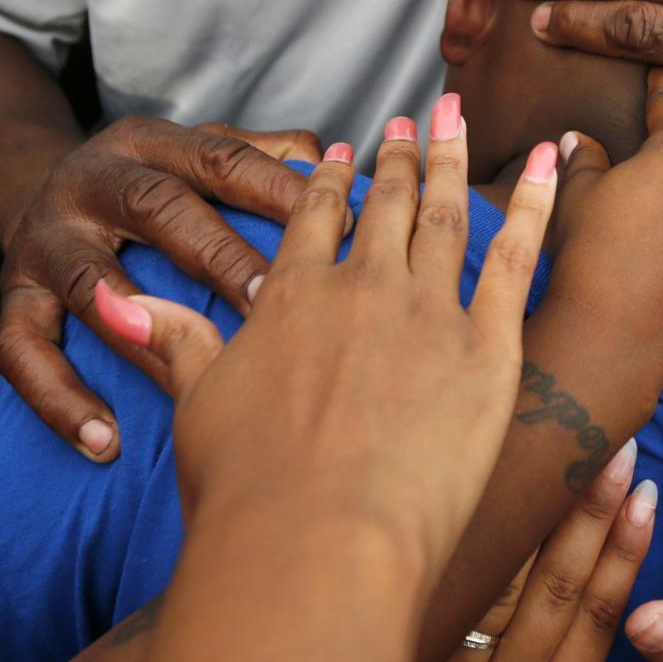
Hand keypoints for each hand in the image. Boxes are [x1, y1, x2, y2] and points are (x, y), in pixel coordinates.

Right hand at [0, 116, 315, 460]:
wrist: (32, 188)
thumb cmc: (147, 185)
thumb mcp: (193, 156)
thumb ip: (256, 158)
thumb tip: (327, 160)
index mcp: (149, 145)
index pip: (220, 161)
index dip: (275, 192)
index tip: (337, 231)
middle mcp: (91, 183)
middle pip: (157, 208)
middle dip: (219, 256)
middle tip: (272, 307)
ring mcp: (44, 241)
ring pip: (91, 284)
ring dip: (144, 337)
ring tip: (191, 383)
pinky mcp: (10, 296)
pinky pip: (22, 350)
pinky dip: (59, 398)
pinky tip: (105, 441)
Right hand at [111, 107, 560, 575]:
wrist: (316, 542)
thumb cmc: (248, 492)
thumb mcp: (196, 407)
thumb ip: (176, 341)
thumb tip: (114, 303)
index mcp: (292, 298)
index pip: (313, 220)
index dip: (329, 182)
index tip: (342, 153)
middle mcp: (361, 289)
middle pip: (385, 206)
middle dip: (397, 157)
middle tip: (410, 119)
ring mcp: (428, 312)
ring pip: (446, 215)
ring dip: (451, 160)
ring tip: (456, 120)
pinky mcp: (488, 349)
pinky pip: (518, 257)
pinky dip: (536, 202)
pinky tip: (547, 161)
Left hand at [386, 449, 662, 661]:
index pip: (601, 620)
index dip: (626, 554)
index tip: (646, 495)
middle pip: (556, 584)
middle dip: (587, 510)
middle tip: (608, 445)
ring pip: (488, 581)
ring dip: (519, 516)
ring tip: (536, 450)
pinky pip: (428, 601)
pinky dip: (442, 549)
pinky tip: (448, 494)